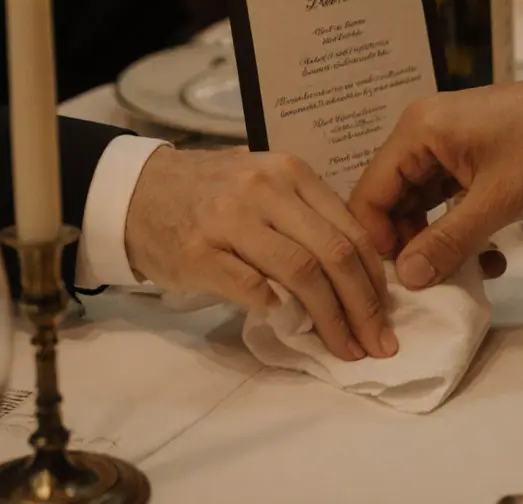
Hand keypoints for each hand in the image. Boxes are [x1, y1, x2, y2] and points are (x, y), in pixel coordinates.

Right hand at [125, 147, 394, 360]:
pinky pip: (250, 287)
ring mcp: (231, 220)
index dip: (375, 280)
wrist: (137, 190)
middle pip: (335, 254)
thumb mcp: (268, 188)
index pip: (352, 231)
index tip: (386, 315)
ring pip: (302, 273)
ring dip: (330, 319)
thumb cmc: (211, 194)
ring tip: (344, 347)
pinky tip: (289, 325)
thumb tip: (358, 278)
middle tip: (377, 343)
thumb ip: (308, 221)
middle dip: (364, 307)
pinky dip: (277, 310)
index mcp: (292, 174)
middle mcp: (267, 191)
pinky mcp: (198, 253)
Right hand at [349, 54, 522, 288]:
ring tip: (464, 277)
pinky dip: (466, 235)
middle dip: (410, 246)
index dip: (375, 239)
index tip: (392, 283)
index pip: (371, 191)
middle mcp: (430, 137)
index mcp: (420, 129)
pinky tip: (491, 260)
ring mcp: (457, 153)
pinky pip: (456, 208)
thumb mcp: (498, 198)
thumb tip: (408, 278)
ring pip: (428, 209)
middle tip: (428, 288)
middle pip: (395, 202)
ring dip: (442, 245)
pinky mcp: (483, 168)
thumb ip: (448, 240)